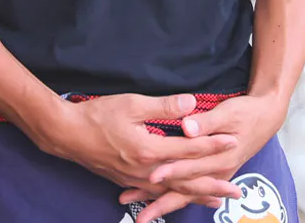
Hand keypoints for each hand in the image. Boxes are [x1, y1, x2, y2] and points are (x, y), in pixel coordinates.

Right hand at [33, 93, 242, 194]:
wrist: (67, 135)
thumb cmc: (98, 116)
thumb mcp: (131, 104)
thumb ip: (163, 106)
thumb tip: (191, 103)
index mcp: (150, 150)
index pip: (189, 149)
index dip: (213, 144)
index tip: (233, 141)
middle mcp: (146, 171)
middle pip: (186, 180)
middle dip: (213, 184)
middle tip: (237, 192)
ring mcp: (136, 179)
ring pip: (173, 191)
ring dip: (197, 196)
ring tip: (216, 201)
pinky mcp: (128, 181)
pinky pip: (157, 193)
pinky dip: (173, 197)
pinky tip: (178, 199)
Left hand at [115, 93, 286, 220]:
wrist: (265, 118)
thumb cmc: (246, 112)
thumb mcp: (229, 112)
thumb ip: (207, 122)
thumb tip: (188, 128)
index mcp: (221, 157)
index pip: (191, 167)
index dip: (171, 171)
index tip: (152, 176)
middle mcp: (218, 171)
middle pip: (186, 190)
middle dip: (162, 202)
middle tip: (141, 215)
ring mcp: (215, 175)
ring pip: (186, 194)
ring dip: (163, 204)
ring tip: (142, 215)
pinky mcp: (213, 173)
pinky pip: (190, 191)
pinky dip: (173, 197)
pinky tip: (156, 201)